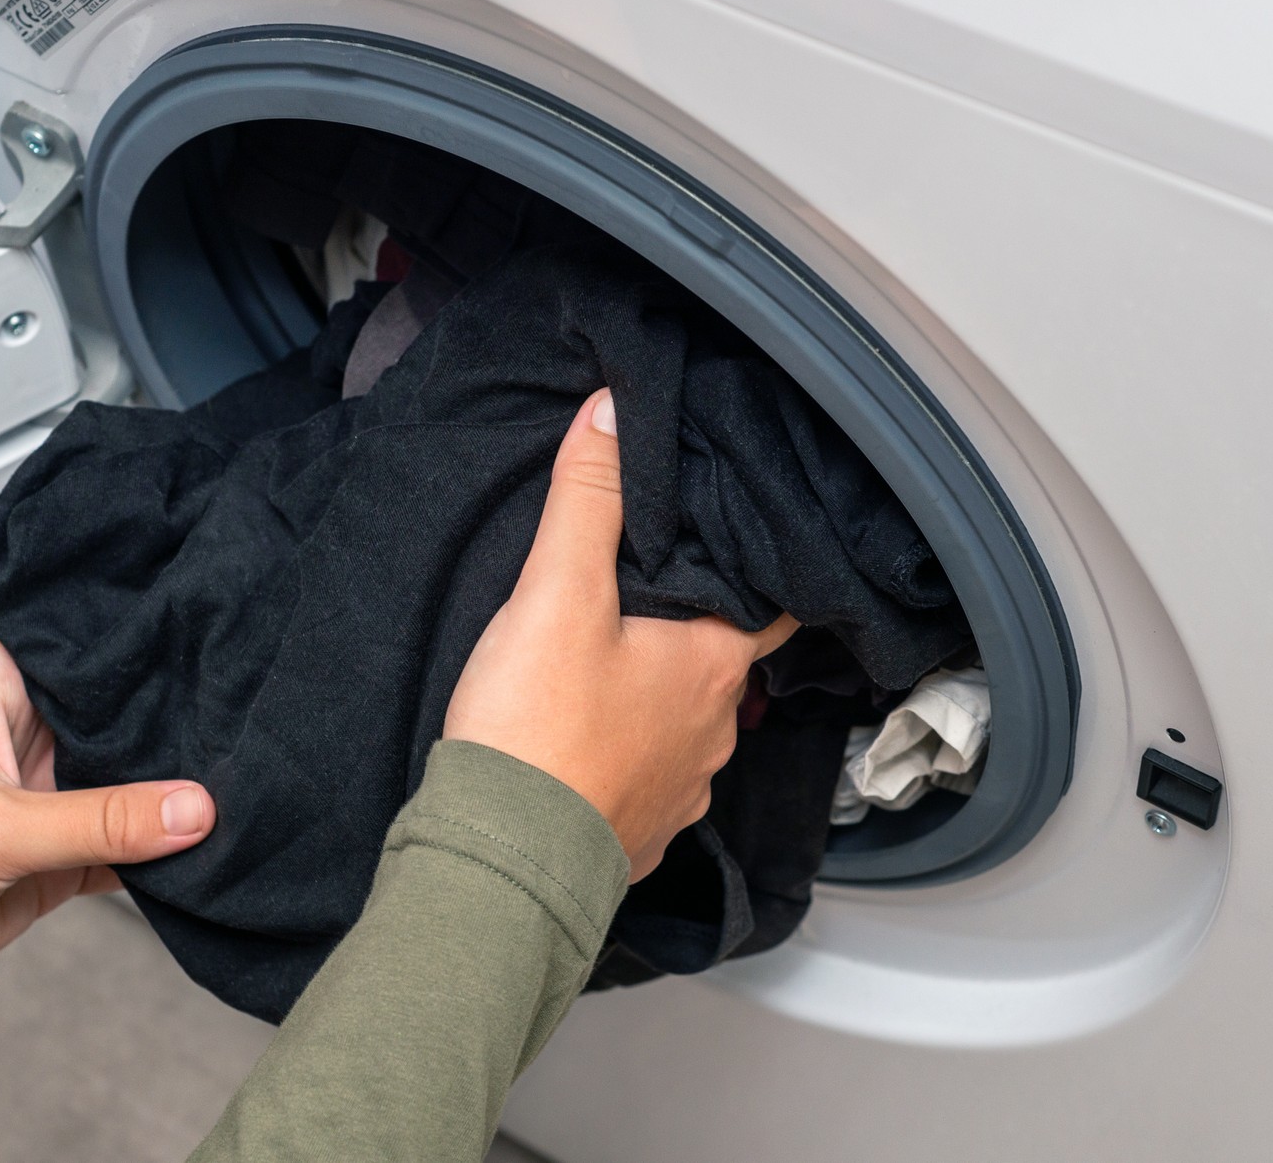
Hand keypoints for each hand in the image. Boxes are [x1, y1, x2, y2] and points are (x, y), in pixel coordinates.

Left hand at [0, 608, 214, 1018]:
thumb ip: (99, 820)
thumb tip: (195, 807)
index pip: (37, 608)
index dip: (89, 580)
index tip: (160, 560)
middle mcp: (17, 733)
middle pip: (99, 689)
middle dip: (157, 681)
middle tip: (233, 660)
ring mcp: (37, 796)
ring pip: (120, 768)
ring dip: (165, 771)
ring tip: (240, 747)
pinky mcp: (50, 858)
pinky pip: (121, 841)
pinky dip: (158, 845)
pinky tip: (208, 838)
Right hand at [443, 390, 796, 879]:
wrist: (501, 860)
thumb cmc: (536, 727)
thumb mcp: (555, 593)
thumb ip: (587, 499)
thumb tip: (613, 412)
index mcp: (712, 663)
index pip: (771, 604)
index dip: (756, 571)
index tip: (739, 548)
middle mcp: (716, 732)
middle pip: (718, 662)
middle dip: (686, 632)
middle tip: (640, 600)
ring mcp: (683, 791)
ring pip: (683, 726)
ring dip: (653, 700)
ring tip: (601, 672)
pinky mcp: (640, 835)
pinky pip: (646, 783)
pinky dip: (624, 759)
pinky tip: (583, 742)